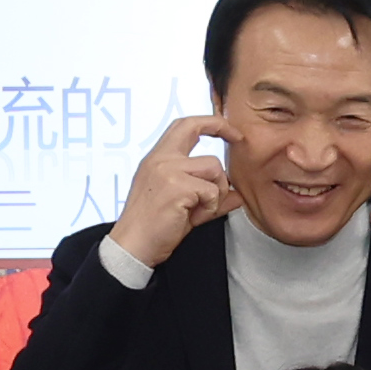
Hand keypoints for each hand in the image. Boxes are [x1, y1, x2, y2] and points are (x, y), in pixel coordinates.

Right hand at [116, 113, 238, 259]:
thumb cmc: (152, 227)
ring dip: (216, 192)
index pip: (183, 126)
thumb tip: (237, 194)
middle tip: (238, 138)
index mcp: (157, 159)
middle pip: (194, 127)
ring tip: (199, 210)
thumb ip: (208, 195)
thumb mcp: (182, 204)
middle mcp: (160, 159)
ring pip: (214, 168)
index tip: (227, 130)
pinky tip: (193, 217)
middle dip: (220, 127)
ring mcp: (168, 170)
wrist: (132, 246)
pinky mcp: (177, 186)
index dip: (208, 123)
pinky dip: (210, 208)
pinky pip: (212, 191)